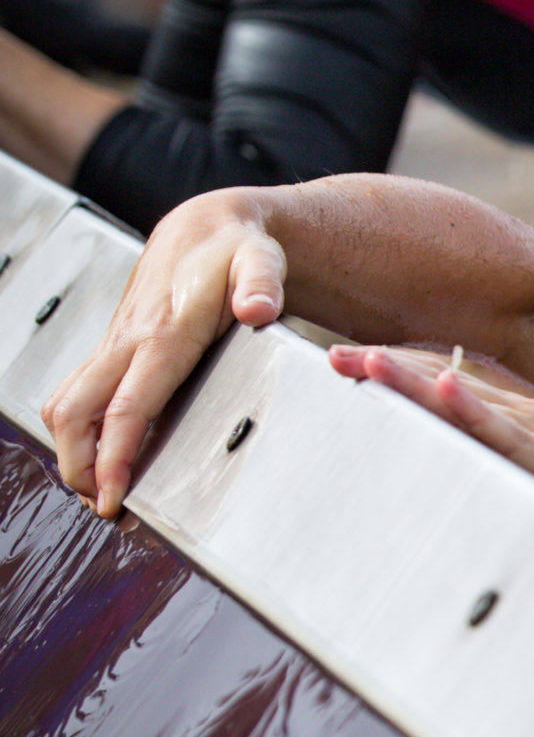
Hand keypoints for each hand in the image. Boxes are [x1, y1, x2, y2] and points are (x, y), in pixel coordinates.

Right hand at [45, 189, 286, 516]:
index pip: (128, 405)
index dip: (115, 455)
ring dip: (73, 452)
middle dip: (81, 466)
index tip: (114, 498)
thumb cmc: (237, 250)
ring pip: (67, 405)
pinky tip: (101, 457)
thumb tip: (257, 308)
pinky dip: (80, 431)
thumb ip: (263, 285)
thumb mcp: (262, 261)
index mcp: (163, 332)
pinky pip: (79, 395)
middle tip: (109, 507)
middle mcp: (128, 341)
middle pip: (78, 413)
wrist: (206, 228)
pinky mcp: (112, 349)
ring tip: (101, 492)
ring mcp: (114, 345)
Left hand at [326, 344, 533, 554]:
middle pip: (446, 383)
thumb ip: (507, 461)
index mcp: (520, 418)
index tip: (344, 359)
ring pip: (468, 402)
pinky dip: (478, 409)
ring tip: (369, 361)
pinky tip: (448, 387)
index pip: (448, 383)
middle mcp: (526, 417)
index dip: (396, 368)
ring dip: (415, 379)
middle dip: (387, 368)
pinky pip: (513, 433)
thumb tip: (457, 464)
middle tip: (331, 355)